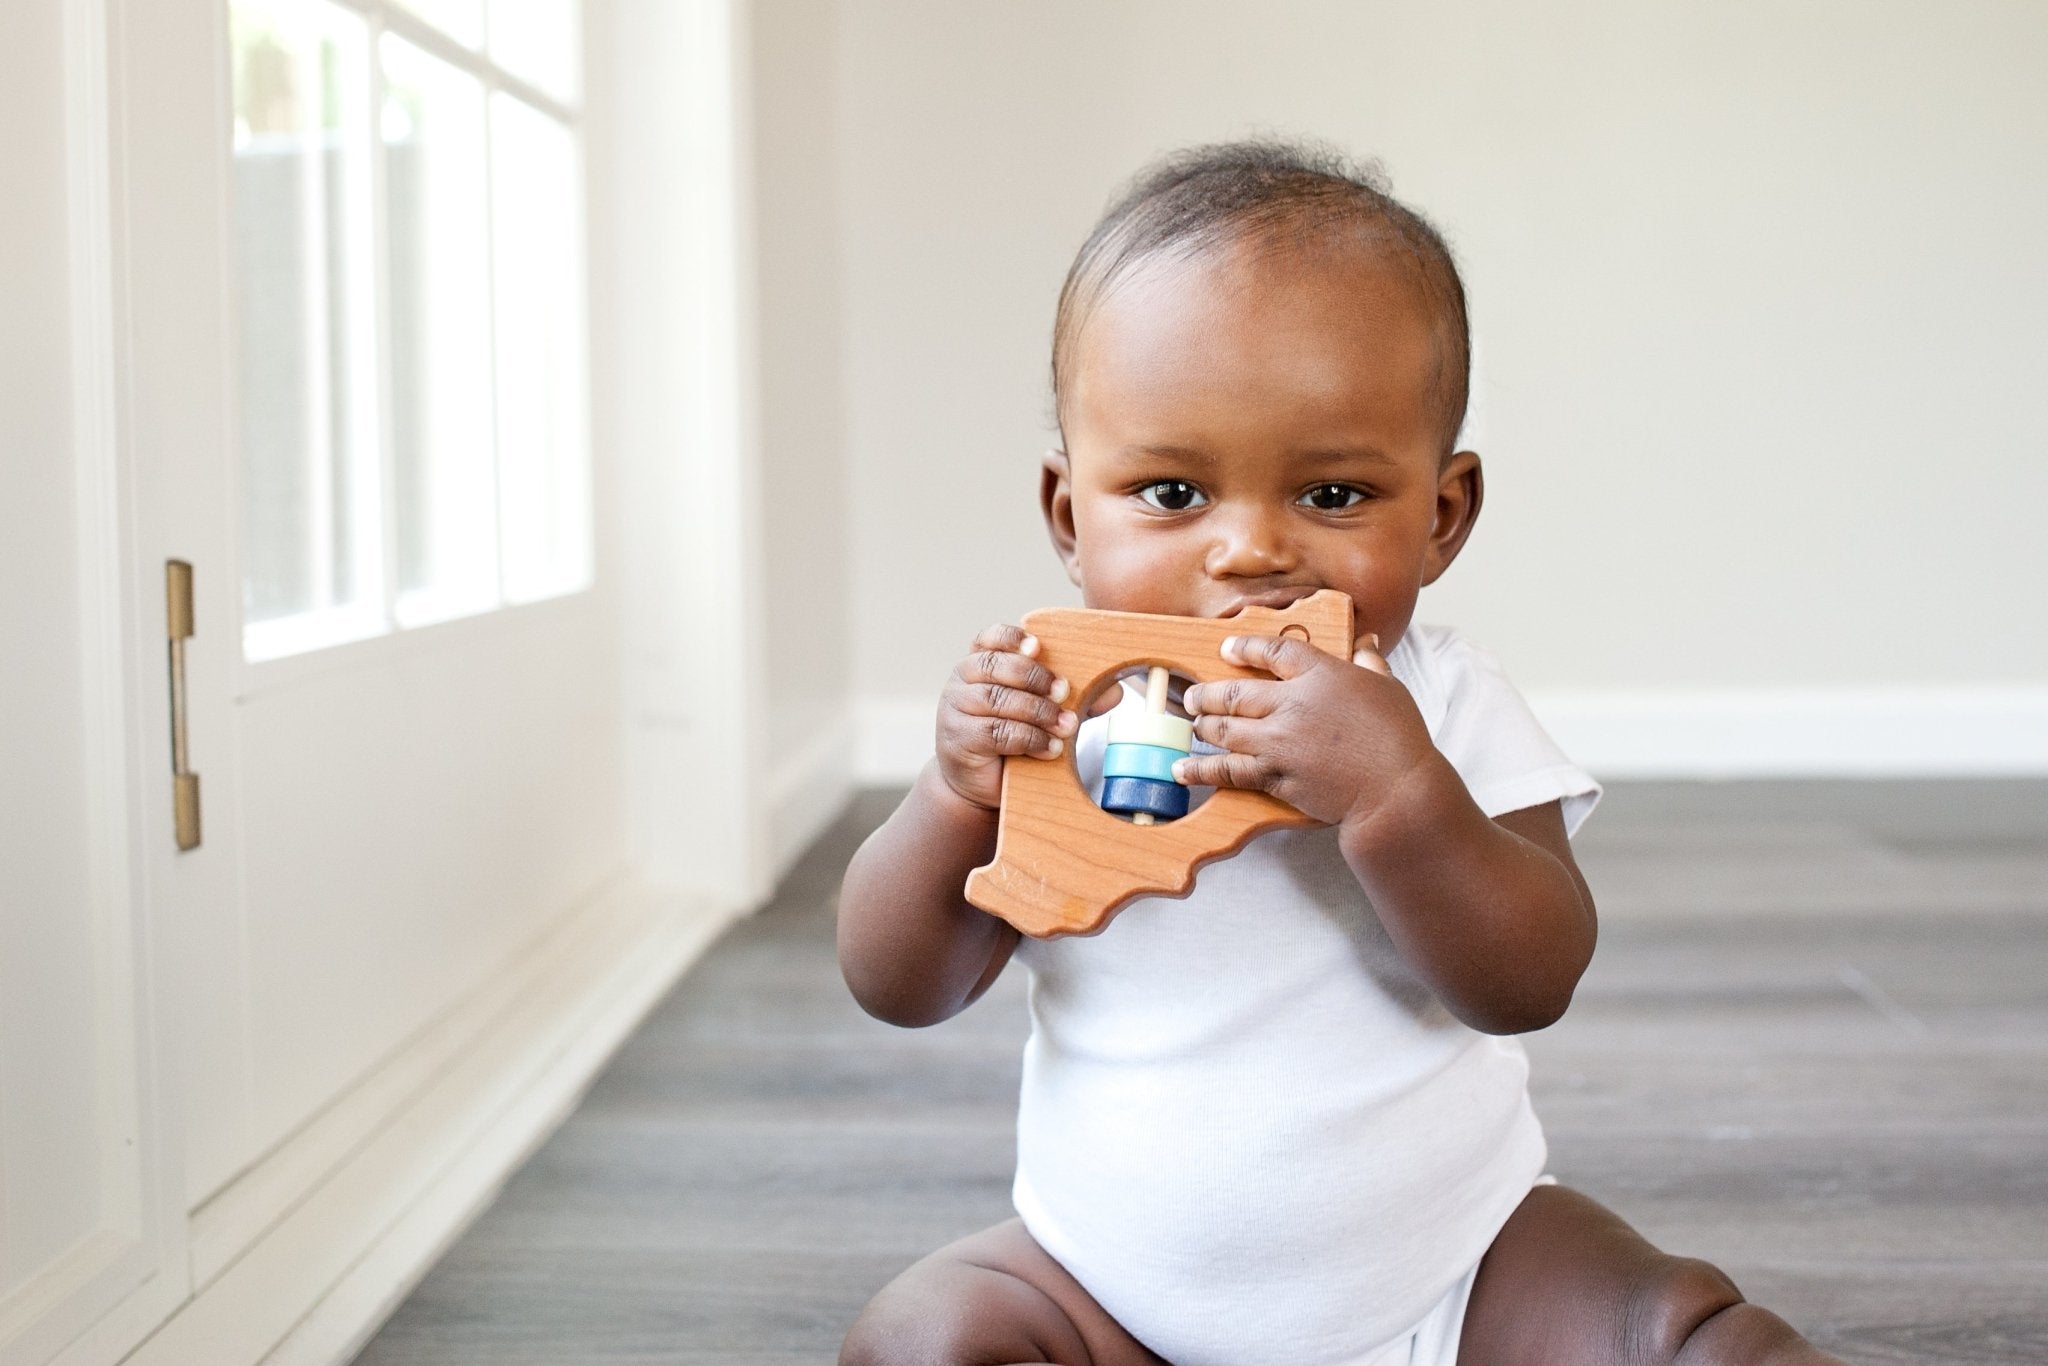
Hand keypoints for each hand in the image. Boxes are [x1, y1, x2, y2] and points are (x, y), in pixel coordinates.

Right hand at [935, 624, 1078, 810]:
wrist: (983, 782)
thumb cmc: (1013, 739)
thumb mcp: (1044, 712)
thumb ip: (1074, 697)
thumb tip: (1114, 692)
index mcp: (979, 664)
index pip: (989, 639)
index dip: (1011, 638)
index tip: (1038, 647)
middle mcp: (962, 682)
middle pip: (994, 666)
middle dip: (1035, 677)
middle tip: (1063, 692)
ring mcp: (955, 710)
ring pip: (997, 700)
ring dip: (1038, 712)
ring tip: (1066, 726)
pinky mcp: (959, 740)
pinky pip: (995, 733)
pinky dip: (1029, 739)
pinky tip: (1050, 747)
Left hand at [1176, 631, 1440, 829]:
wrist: (1395, 791)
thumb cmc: (1399, 739)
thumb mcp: (1389, 688)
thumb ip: (1370, 663)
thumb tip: (1366, 643)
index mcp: (1321, 675)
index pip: (1274, 651)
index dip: (1246, 647)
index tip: (1227, 649)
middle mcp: (1292, 704)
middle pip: (1235, 693)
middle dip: (1207, 693)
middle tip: (1192, 694)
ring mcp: (1279, 742)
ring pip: (1224, 730)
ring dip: (1202, 726)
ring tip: (1191, 724)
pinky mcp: (1275, 776)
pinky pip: (1229, 771)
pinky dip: (1202, 770)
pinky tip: (1183, 769)